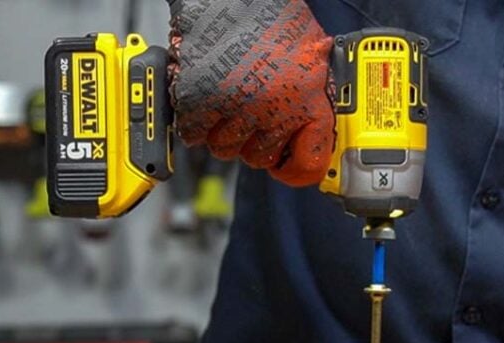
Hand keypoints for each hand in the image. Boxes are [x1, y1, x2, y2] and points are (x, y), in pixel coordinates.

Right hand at [167, 0, 334, 185]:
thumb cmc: (269, 16)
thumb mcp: (308, 58)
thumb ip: (306, 99)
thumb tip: (301, 138)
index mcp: (309, 97)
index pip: (310, 159)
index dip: (296, 167)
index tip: (286, 166)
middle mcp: (275, 106)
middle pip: (258, 157)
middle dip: (250, 139)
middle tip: (245, 113)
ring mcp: (237, 104)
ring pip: (224, 148)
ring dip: (220, 130)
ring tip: (223, 98)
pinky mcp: (201, 98)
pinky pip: (194, 133)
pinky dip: (193, 120)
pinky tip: (202, 98)